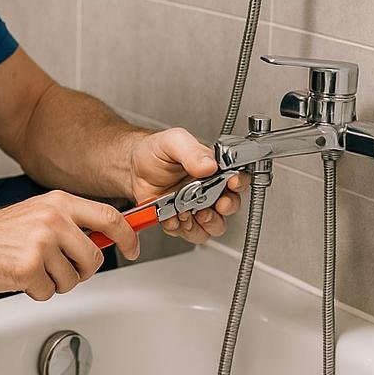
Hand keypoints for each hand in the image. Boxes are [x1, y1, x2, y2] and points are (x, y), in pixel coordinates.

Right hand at [0, 191, 140, 301]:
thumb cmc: (0, 234)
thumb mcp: (38, 213)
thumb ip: (72, 222)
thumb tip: (107, 236)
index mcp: (58, 203)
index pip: (109, 217)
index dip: (128, 236)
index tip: (133, 247)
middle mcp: (53, 219)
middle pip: (95, 257)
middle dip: (83, 270)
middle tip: (63, 269)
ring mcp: (41, 244)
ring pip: (73, 279)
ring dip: (56, 282)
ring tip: (33, 268)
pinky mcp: (29, 268)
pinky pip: (50, 292)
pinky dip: (37, 291)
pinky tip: (21, 276)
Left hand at [127, 128, 249, 245]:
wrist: (134, 165)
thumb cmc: (156, 151)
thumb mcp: (173, 142)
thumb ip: (192, 151)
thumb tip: (209, 164)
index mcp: (214, 170)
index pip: (238, 178)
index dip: (239, 183)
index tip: (232, 183)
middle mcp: (209, 190)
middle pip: (230, 207)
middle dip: (223, 209)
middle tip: (211, 204)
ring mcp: (196, 207)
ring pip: (214, 226)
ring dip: (204, 224)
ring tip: (189, 213)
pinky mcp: (181, 220)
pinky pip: (189, 232)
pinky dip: (181, 229)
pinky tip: (172, 217)